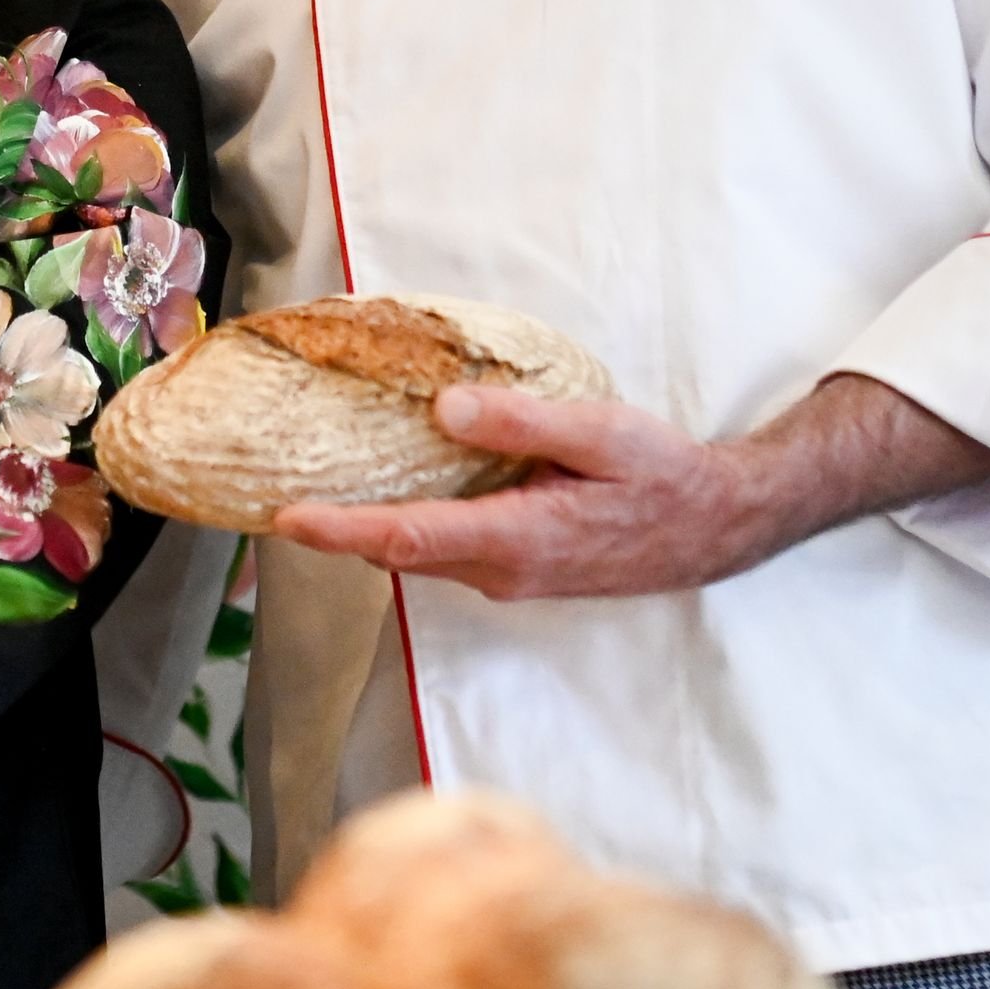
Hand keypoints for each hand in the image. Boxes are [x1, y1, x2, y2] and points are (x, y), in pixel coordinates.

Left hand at [268, 374, 989, 600]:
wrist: (717, 526)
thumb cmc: (663, 475)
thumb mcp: (601, 431)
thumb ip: (523, 423)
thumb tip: (444, 410)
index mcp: (516, 538)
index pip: (406, 539)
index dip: (340, 531)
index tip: (284, 519)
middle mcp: (502, 571)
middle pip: (398, 553)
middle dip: (336, 529)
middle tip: (272, 493)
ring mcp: (509, 577)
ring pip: (420, 554)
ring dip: (368, 528)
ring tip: (313, 488)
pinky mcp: (518, 570)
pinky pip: (446, 550)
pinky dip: (409, 524)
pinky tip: (394, 486)